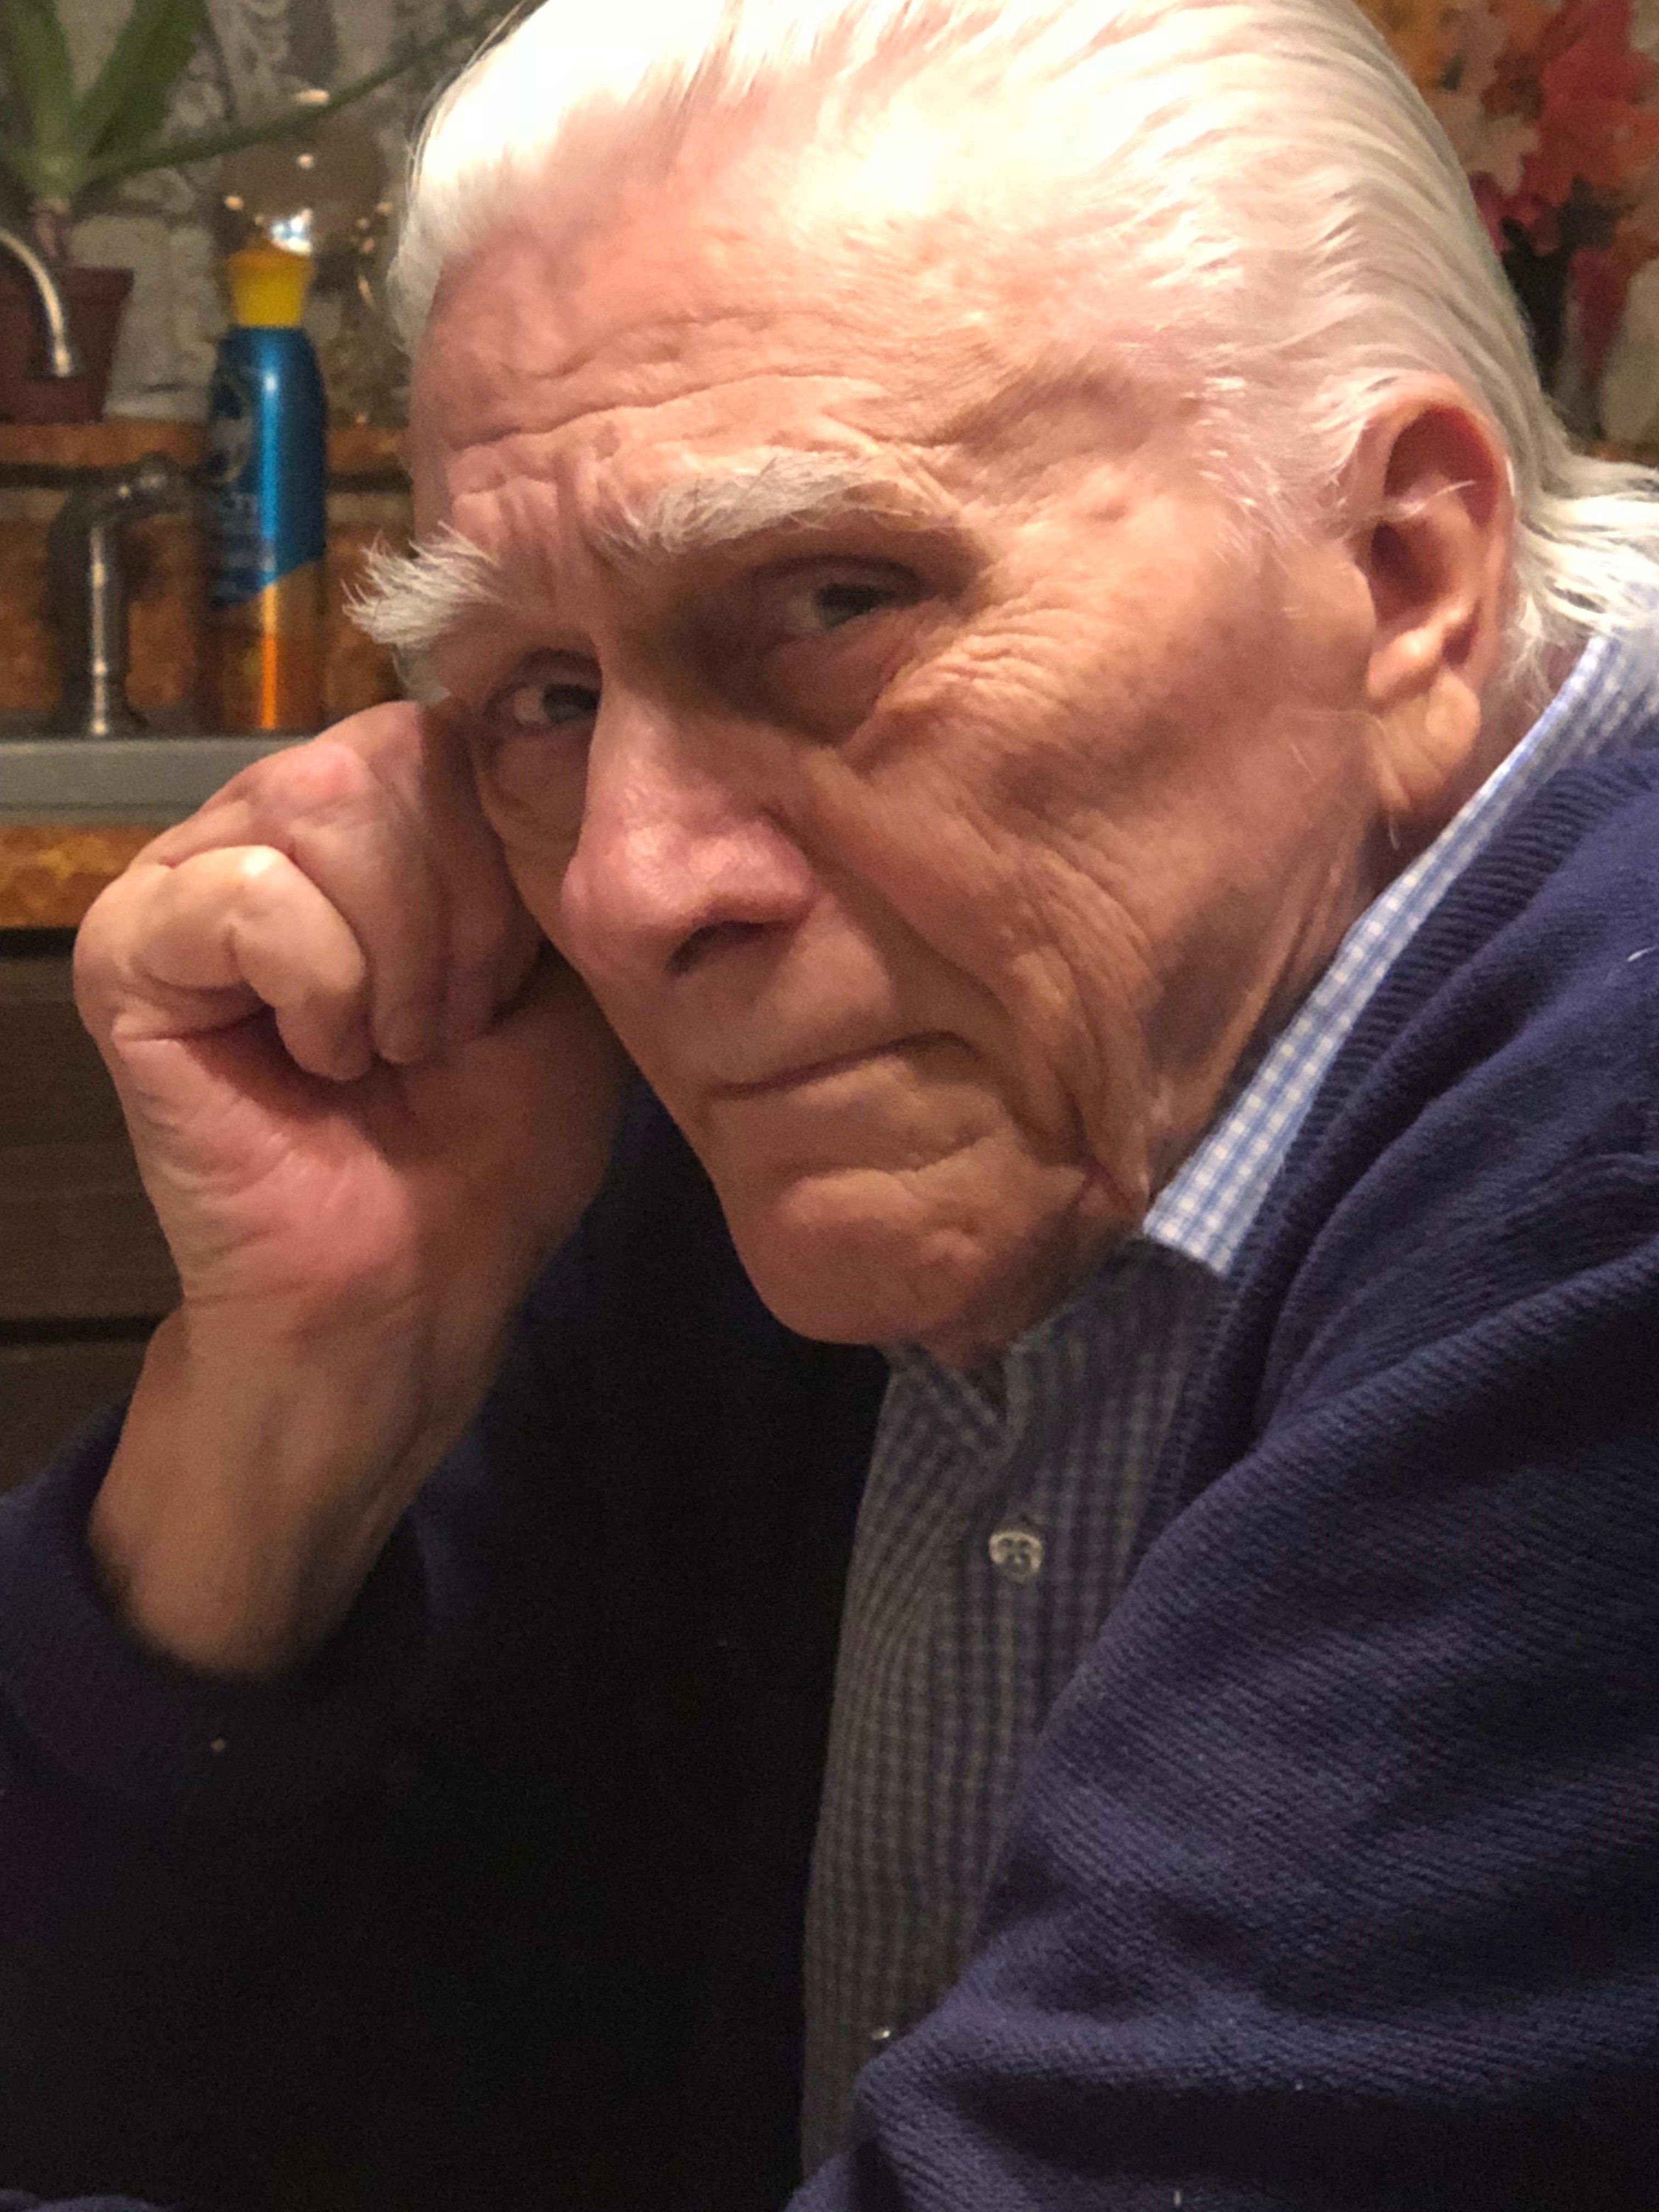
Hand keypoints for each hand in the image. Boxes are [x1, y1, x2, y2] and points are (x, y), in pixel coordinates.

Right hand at [74, 703, 629, 1674]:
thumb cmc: (498, 1135)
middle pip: (393, 756)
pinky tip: (319, 1062)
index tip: (514, 982)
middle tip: (450, 1030)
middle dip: (463, 916)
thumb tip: (570, 717)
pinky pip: (253, 898)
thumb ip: (560, 839)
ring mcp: (190, 874)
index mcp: (383, 809)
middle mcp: (276, 816)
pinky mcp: (128, 949)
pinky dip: (323, 993)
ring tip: (390, 1050)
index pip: (459, 725)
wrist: (418, 1282)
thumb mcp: (577, 968)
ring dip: (401, 961)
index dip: (514, 857)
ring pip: (322, 809)